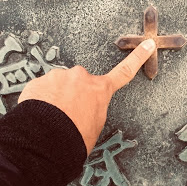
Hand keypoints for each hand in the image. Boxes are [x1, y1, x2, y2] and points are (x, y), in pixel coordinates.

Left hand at [18, 39, 155, 153]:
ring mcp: (59, 77)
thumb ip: (94, 110)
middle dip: (74, 94)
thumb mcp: (95, 127)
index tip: (148, 45)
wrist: (45, 141)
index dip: (137, 57)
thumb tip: (86, 108)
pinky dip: (40, 102)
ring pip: (58, 86)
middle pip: (80, 83)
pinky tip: (38, 116)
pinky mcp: (39, 81)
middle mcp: (81, 77)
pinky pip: (40, 91)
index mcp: (100, 90)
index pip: (124, 72)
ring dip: (55, 98)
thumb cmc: (73, 138)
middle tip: (67, 115)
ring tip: (52, 119)